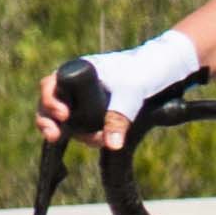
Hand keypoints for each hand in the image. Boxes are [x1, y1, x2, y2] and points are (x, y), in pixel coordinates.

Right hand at [56, 28, 202, 144]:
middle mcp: (77, 85)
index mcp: (79, 70)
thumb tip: (111, 145)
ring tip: (96, 140)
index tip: (64, 116)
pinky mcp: (96, 112)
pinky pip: (81, 126)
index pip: (50, 85)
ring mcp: (84, 99)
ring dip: (74, 133)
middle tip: (54, 137)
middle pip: (50, 105)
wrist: (166, 69)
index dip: (49, 101)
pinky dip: (86, 135)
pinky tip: (101, 141)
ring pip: (65, 120)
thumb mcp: (132, 93)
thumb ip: (120, 117)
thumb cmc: (146, 70)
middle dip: (49, 122)